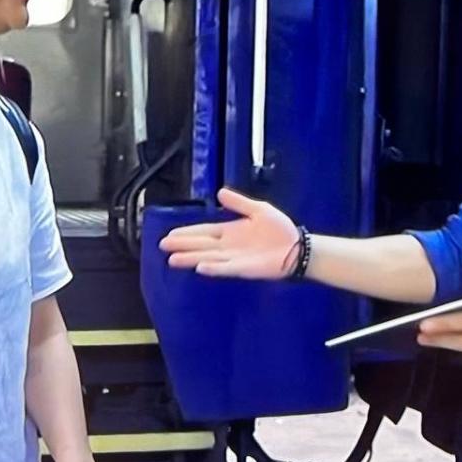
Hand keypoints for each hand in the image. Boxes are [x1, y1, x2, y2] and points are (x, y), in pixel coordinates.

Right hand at [158, 187, 299, 278]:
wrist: (297, 247)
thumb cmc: (280, 229)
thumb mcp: (259, 209)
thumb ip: (239, 203)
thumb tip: (220, 192)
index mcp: (230, 231)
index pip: (204, 231)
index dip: (187, 233)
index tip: (170, 234)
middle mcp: (228, 246)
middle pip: (200, 245)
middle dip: (182, 245)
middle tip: (163, 246)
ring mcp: (234, 258)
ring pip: (207, 257)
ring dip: (191, 258)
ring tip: (173, 259)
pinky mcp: (243, 269)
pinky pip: (225, 268)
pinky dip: (213, 268)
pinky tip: (200, 267)